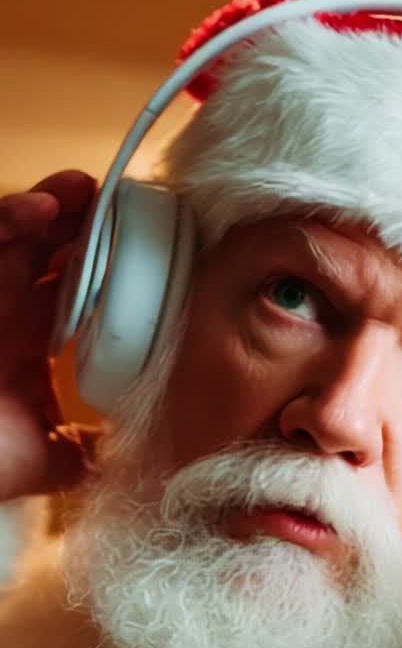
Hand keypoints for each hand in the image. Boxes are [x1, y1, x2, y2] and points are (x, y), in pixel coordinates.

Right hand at [0, 170, 100, 500]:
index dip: (103, 264)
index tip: (142, 247)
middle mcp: (3, 312)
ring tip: (82, 188)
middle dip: (78, 221)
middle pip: (43, 250)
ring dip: (47, 204)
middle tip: (114, 202)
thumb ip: (86, 449)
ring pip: (11, 233)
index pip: (70, 289)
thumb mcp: (50, 459)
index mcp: (28, 341)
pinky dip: (9, 221)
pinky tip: (42, 208)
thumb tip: (128, 451)